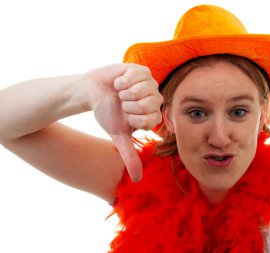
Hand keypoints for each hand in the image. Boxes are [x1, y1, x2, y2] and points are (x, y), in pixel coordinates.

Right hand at [88, 63, 162, 181]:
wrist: (93, 93)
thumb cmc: (108, 114)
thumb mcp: (119, 136)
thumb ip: (129, 156)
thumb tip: (137, 180)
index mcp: (153, 115)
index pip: (149, 120)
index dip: (132, 118)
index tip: (125, 116)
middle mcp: (155, 99)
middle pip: (147, 104)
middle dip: (128, 105)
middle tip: (122, 103)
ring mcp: (150, 83)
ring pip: (141, 90)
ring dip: (124, 93)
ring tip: (121, 93)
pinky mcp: (141, 70)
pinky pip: (135, 76)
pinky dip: (121, 81)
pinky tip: (119, 83)